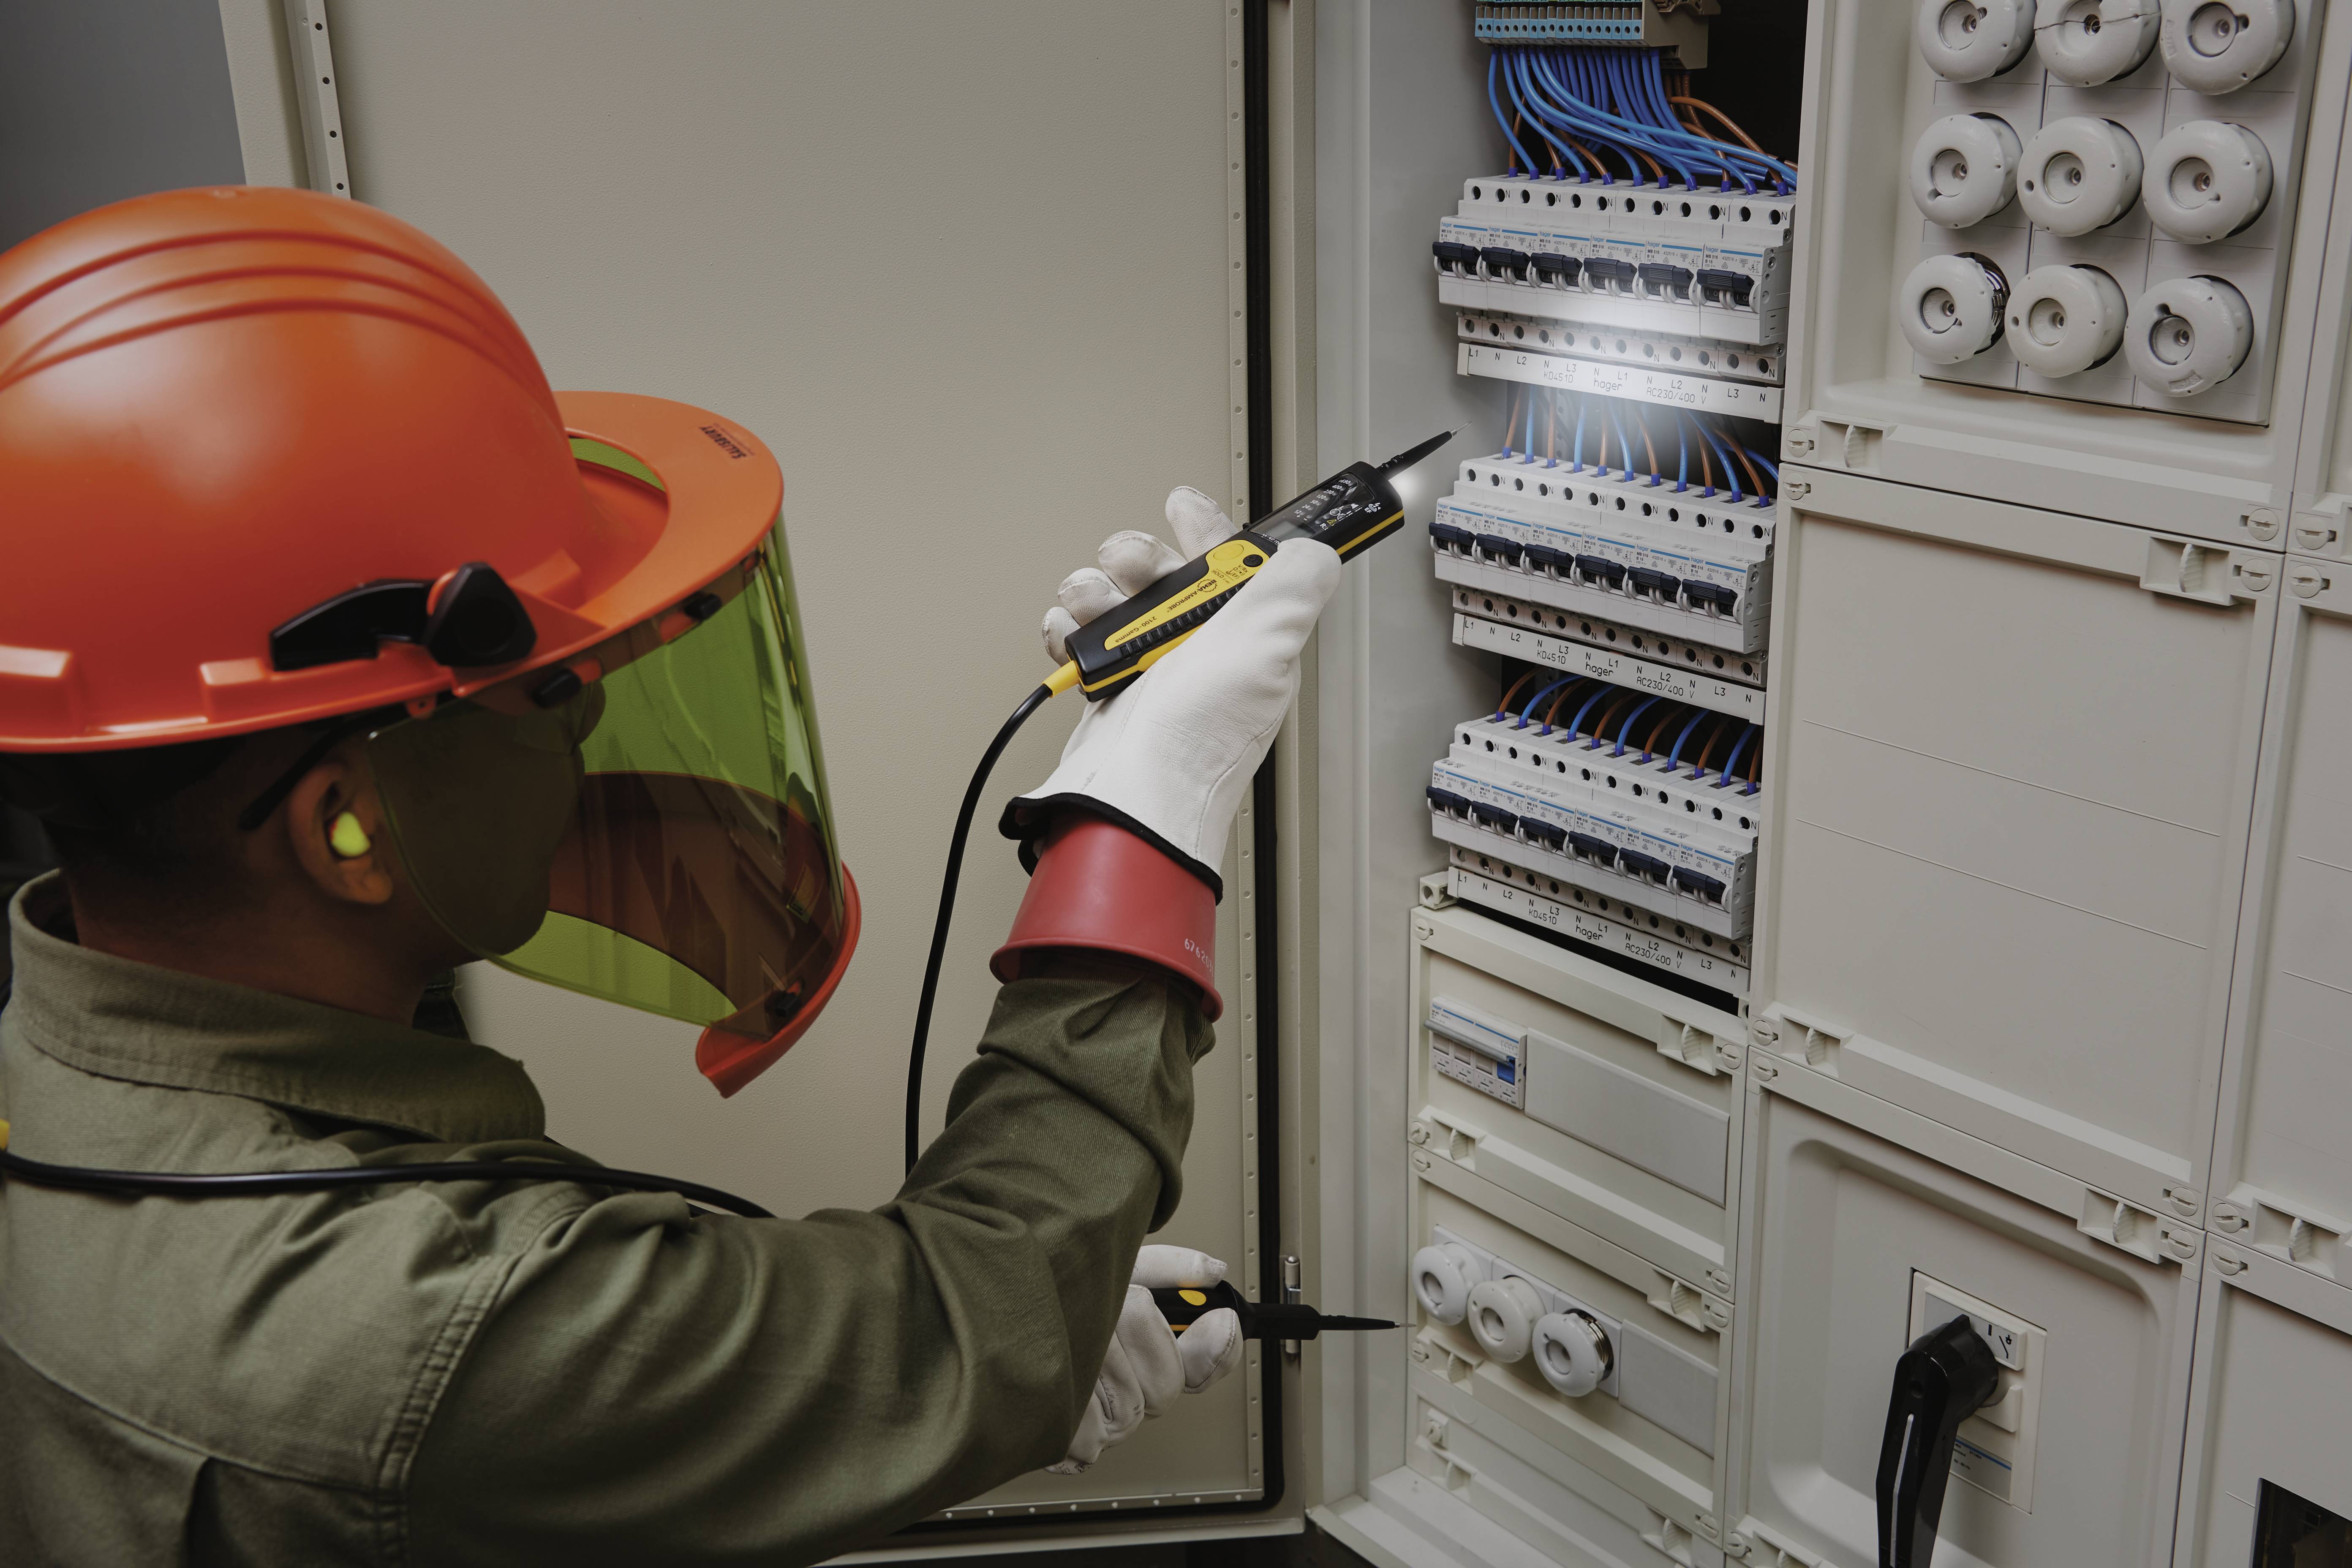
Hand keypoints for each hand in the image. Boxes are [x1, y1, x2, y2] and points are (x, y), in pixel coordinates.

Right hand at [1006, 486, 1341, 891]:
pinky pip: (1083, 638)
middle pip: (1167, 574)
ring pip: (1117, 600)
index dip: (1210, 531)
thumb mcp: (1263, 649)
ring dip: (1094, 591)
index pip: (1236, 567)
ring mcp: (1155, 670)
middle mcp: (1204, 652)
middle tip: (1127, 565)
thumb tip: (1318, 554)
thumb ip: (1293, 590)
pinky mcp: (1111, 688)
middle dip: (1140, 557)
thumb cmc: (1196, 739)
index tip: (1183, 505)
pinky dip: (1068, 630)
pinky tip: (1069, 636)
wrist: (1128, 797)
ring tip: (1089, 606)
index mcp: (1247, 638)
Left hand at [1049, 1245, 1244, 1474]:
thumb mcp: (1117, 1267)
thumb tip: (1212, 1271)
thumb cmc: (1053, 1292)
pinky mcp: (1072, 1442)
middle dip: (1142, 1330)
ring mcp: (1104, 1424)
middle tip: (1115, 1303)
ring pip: (1132, 1397)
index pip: (1203, 1367)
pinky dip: (1073, 1383)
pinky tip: (1057, 1360)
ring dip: (1103, 1346)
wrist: (995, 1305)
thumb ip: (1168, 1267)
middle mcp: (1131, 1394)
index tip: (1219, 1317)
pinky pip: (1092, 1422)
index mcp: (1148, 1356)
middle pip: (1167, 1384)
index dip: (1218, 1349)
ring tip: (1073, 1323)